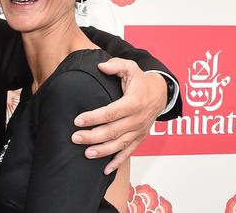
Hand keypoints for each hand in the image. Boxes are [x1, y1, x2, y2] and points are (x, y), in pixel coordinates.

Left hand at [71, 57, 166, 173]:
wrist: (161, 94)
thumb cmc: (140, 80)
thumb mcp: (130, 68)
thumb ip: (116, 65)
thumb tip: (101, 66)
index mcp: (134, 102)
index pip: (111, 112)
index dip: (94, 117)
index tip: (77, 120)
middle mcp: (138, 119)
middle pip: (113, 131)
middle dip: (93, 136)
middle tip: (75, 138)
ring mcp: (139, 130)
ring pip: (120, 144)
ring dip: (103, 151)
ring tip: (86, 154)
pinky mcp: (140, 138)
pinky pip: (129, 152)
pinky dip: (117, 162)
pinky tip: (105, 170)